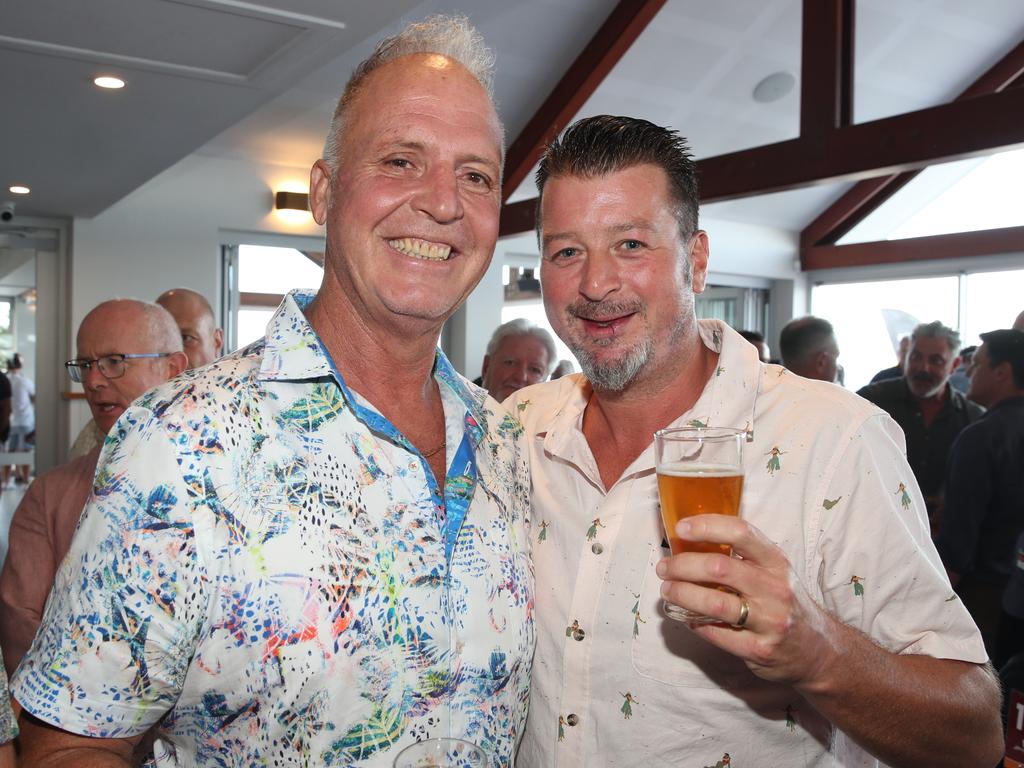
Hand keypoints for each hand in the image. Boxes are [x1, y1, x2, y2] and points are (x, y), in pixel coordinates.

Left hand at [656, 514, 838, 687]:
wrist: (819, 650)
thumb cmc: (785, 602)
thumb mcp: (775, 572)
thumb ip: (743, 556)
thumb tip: (692, 541)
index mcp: (776, 562)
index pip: (741, 532)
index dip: (707, 527)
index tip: (681, 528)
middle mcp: (775, 588)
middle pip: (720, 568)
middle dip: (683, 566)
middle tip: (665, 568)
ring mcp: (769, 620)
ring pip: (715, 603)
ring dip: (682, 594)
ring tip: (668, 591)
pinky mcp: (759, 649)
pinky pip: (716, 633)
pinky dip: (695, 623)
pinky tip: (687, 617)